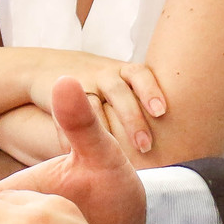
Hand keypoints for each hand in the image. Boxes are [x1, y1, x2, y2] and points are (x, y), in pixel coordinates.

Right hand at [26, 53, 166, 156]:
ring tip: (112, 155)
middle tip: (145, 147)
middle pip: (120, 92)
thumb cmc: (97, 82)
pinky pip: (64, 118)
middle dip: (133, 119)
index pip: (141, 75)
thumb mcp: (120, 81)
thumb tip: (178, 135)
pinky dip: (70, 138)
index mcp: (124, 72)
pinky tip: (77, 156)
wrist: (46, 67)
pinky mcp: (58, 97)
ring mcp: (81, 85)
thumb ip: (142, 101)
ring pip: (94, 105)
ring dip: (104, 130)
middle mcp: (104, 75)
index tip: (162, 112)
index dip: (152, 91)